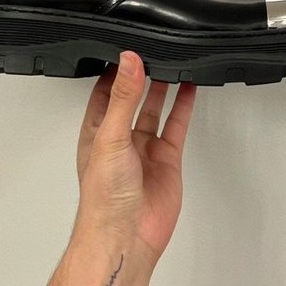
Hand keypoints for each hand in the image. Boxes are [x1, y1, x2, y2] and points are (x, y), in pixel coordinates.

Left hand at [73, 50, 196, 269]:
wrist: (127, 236)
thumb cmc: (104, 198)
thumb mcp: (110, 137)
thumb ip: (122, 98)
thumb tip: (128, 62)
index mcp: (96, 131)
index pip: (103, 92)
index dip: (113, 71)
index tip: (125, 49)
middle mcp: (120, 138)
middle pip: (131, 98)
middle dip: (140, 76)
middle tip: (152, 51)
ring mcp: (144, 148)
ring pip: (155, 109)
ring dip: (162, 88)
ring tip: (171, 63)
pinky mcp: (166, 159)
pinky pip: (176, 126)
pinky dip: (183, 107)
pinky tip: (188, 90)